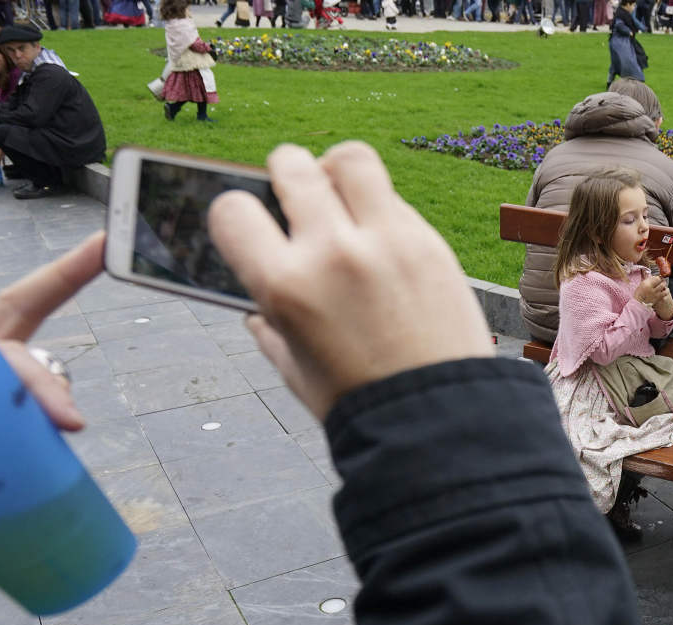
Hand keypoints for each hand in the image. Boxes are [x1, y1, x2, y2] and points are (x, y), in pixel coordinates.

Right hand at [210, 142, 492, 419]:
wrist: (439, 418)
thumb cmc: (358, 401)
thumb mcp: (294, 369)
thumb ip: (268, 326)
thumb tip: (254, 306)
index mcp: (285, 286)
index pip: (233, 209)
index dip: (235, 213)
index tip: (249, 222)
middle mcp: (332, 252)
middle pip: (291, 164)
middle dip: (283, 173)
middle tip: (293, 193)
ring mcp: (386, 240)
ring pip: (350, 158)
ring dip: (336, 169)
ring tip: (340, 194)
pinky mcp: (429, 242)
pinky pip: (393, 198)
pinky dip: (379, 208)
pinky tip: (379, 238)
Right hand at [633, 272, 668, 308]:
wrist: (639, 303)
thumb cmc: (640, 293)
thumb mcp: (642, 284)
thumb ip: (649, 280)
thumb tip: (656, 276)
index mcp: (647, 285)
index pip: (657, 278)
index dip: (659, 277)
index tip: (658, 277)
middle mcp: (652, 289)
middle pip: (661, 282)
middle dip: (662, 281)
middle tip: (662, 281)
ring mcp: (655, 294)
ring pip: (664, 287)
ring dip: (664, 285)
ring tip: (663, 285)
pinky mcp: (658, 299)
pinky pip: (665, 293)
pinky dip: (666, 291)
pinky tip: (665, 290)